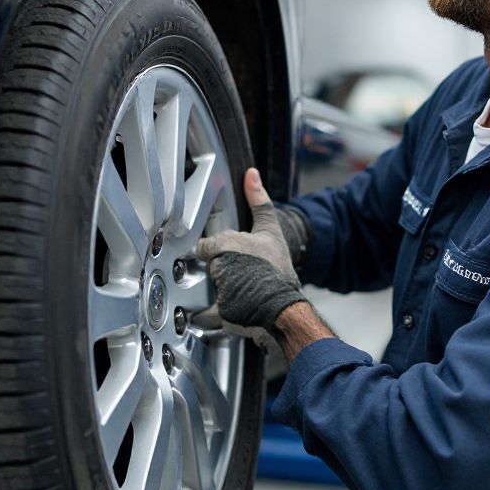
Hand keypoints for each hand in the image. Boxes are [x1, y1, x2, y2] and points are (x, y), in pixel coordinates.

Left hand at [195, 168, 306, 344]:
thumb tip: (251, 173)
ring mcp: (218, 291)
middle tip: (236, 273)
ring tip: (234, 292)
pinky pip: (203, 315)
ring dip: (212, 289)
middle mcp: (219, 267)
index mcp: (228, 244)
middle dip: (216, 269)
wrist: (287, 305)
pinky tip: (206, 313)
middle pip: (207, 266)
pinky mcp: (220, 313)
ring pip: (205, 288)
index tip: (219, 253)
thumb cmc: (278, 268)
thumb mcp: (271, 230)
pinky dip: (202, 315)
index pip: (206, 245)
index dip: (214, 250)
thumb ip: (259, 201)